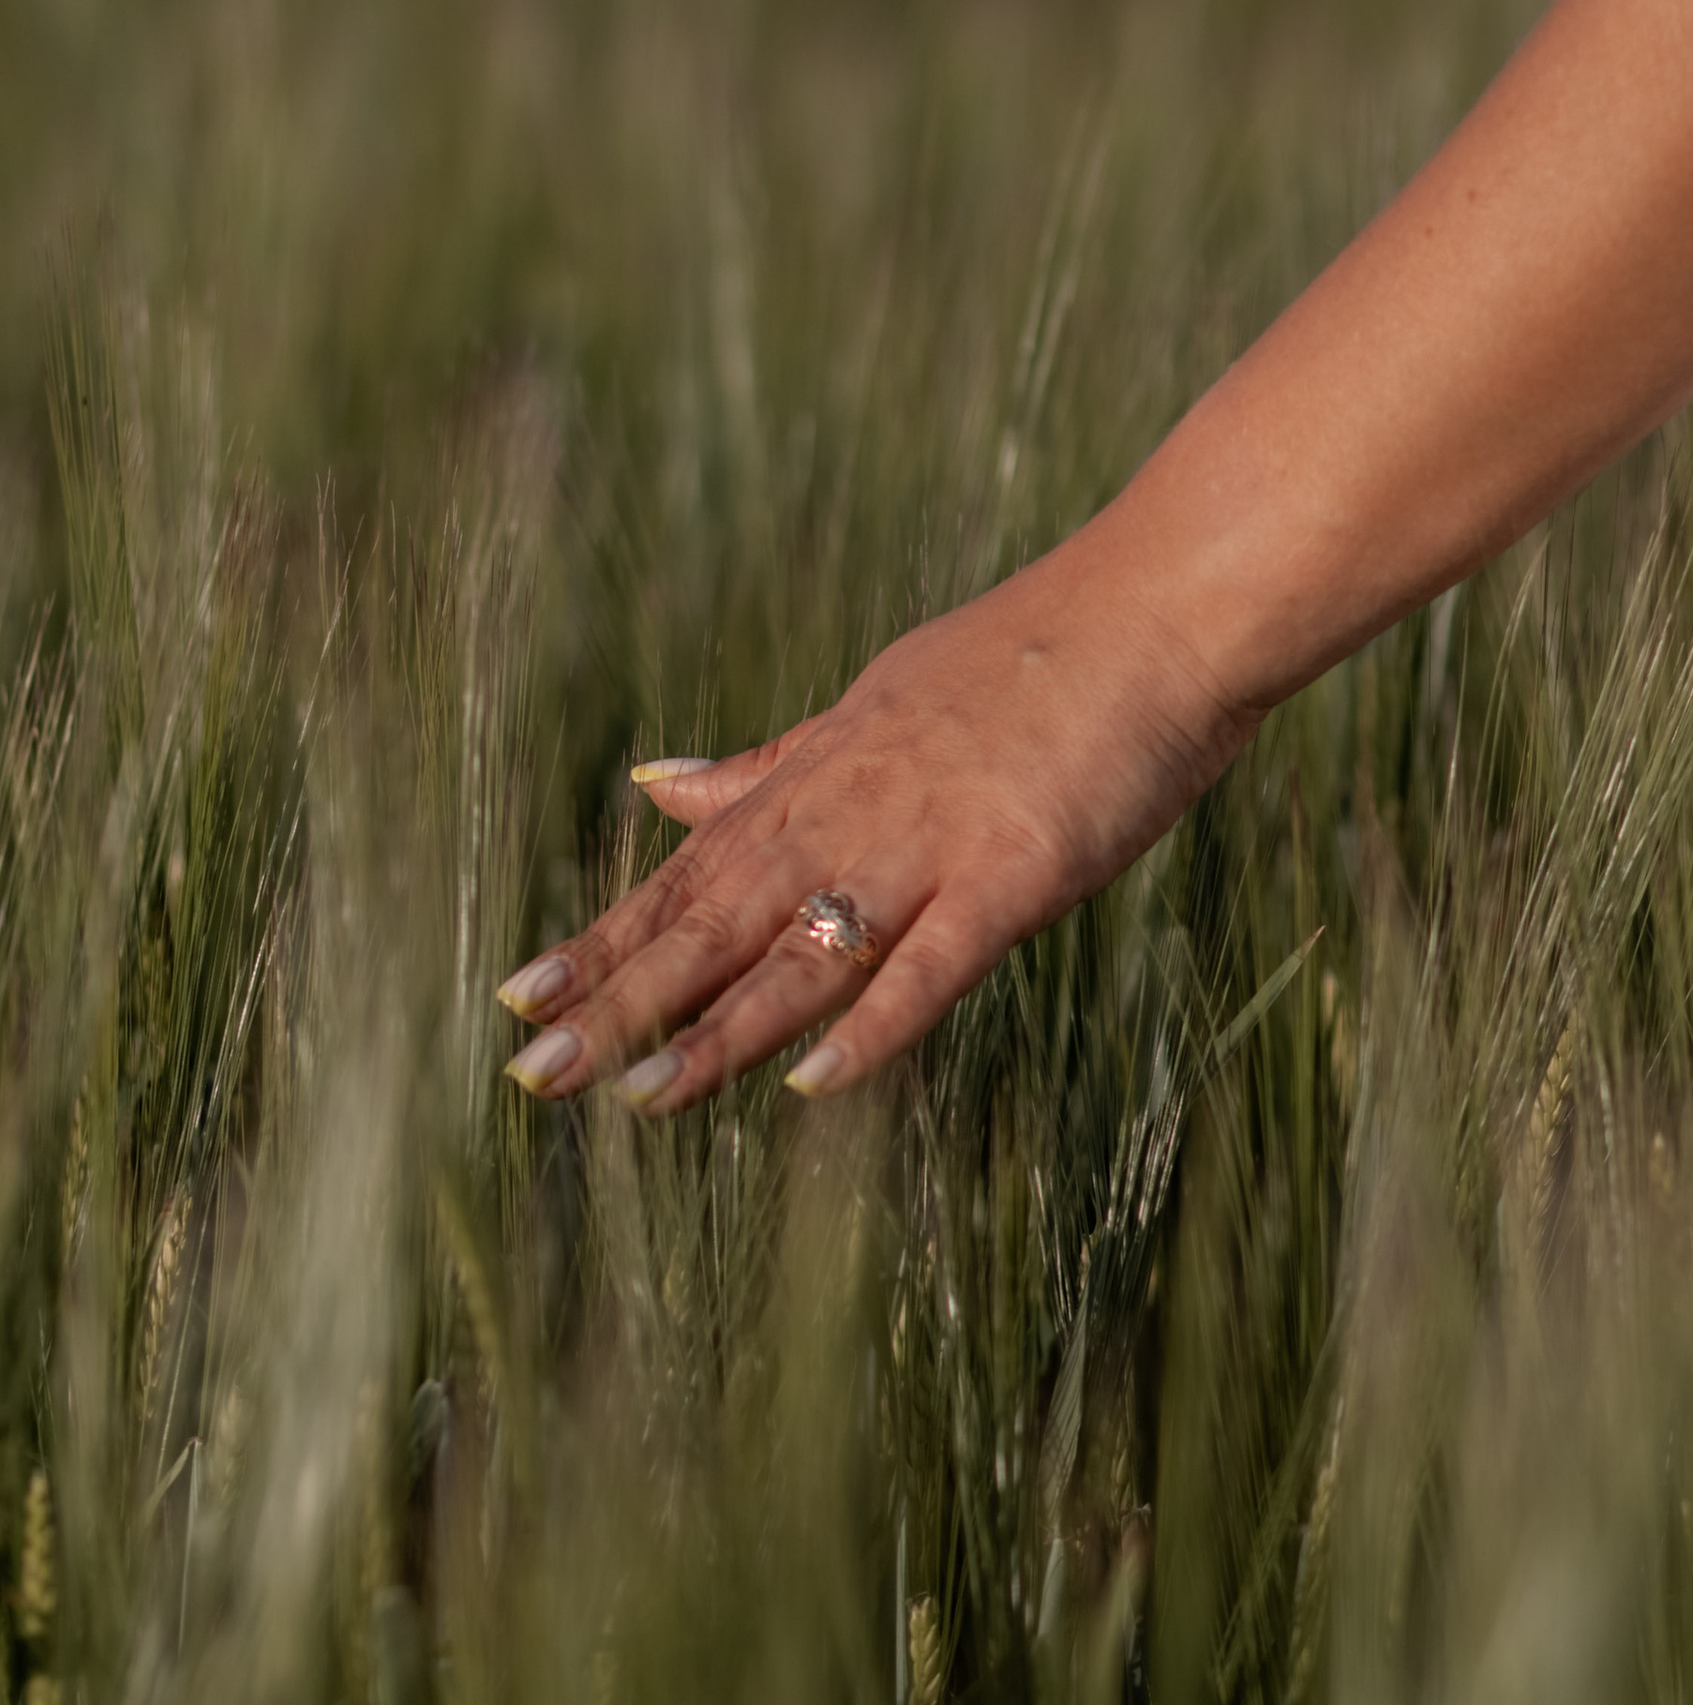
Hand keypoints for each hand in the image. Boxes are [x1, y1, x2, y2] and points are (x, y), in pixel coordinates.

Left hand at [496, 539, 1249, 1113]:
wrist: (1161, 606)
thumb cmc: (1034, 659)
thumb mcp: (873, 701)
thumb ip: (768, 763)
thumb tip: (651, 784)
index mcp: (821, 776)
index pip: (690, 872)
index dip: (606, 938)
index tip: (519, 996)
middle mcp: (852, 809)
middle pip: (718, 918)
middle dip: (622, 998)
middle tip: (532, 1073)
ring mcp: (929, 841)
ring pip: (804, 948)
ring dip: (719, 1028)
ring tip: (639, 1098)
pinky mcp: (1011, 870)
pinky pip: (931, 962)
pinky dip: (871, 1022)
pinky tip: (811, 1084)